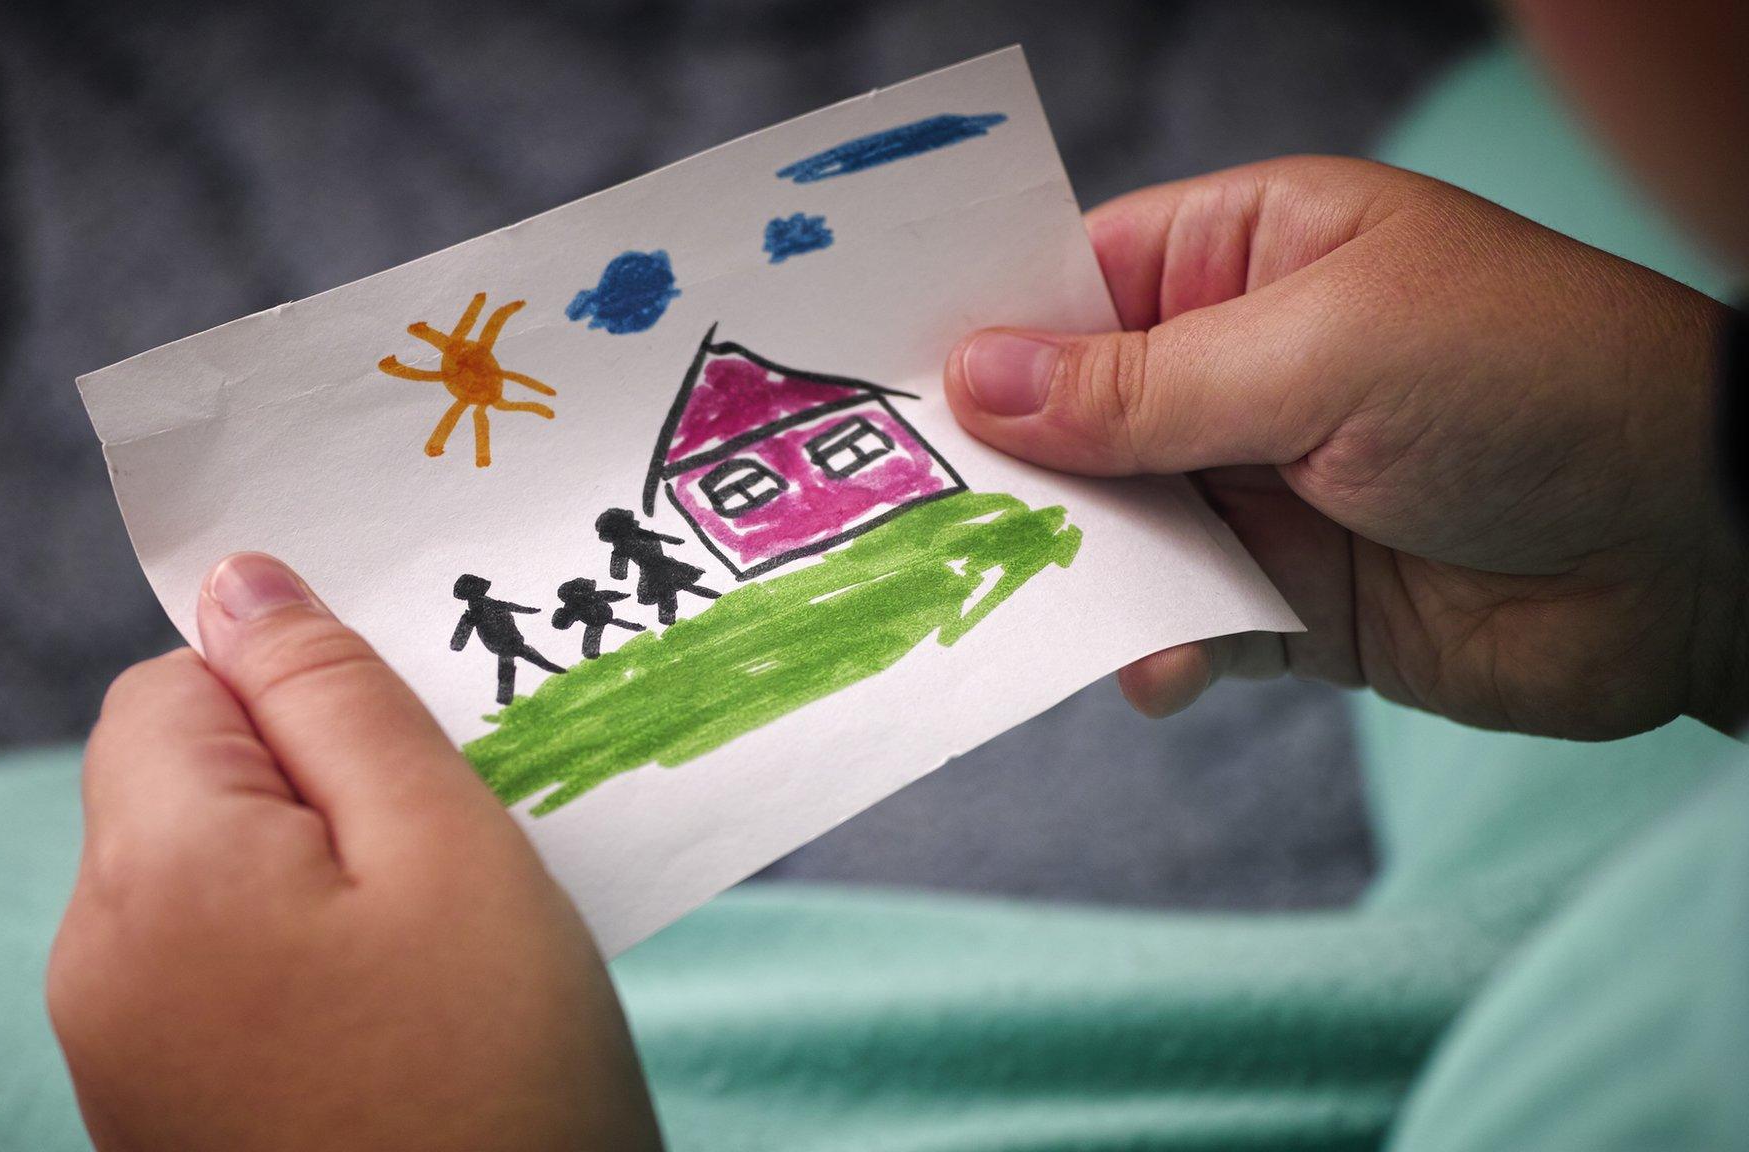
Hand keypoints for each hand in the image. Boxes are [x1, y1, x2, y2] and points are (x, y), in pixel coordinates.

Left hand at [47, 553, 661, 1151]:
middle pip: (186, 782)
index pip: (176, 683)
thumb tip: (238, 575)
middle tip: (452, 847)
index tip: (412, 749)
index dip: (297, 688)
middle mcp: (95, 963)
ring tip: (444, 944)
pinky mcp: (162, 1119)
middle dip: (315, 783)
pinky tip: (405, 1013)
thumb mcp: (446, 844)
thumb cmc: (500, 1080)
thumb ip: (332, 692)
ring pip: (209, 879)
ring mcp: (118, 1057)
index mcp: (150, 873)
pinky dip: (305, 960)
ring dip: (321, 874)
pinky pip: (217, 974)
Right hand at [947, 156, 1745, 738]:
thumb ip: (1142, 386)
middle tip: (911, 517)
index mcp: (1247, 254)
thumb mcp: (1324, 354)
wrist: (1698, 552)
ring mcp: (1257, 484)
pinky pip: (1174, 620)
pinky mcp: (1285, 598)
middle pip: (1067, 414)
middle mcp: (1236, 365)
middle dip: (1002, 468)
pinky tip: (1158, 668)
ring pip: (1107, 527)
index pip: (1072, 278)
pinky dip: (1150, 648)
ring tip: (1020, 603)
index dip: (976, 327)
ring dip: (1070, 570)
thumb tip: (976, 379)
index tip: (873, 383)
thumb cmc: (1533, 383)